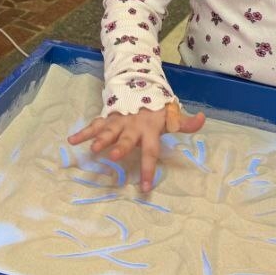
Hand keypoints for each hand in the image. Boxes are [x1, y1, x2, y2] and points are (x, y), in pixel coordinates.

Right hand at [67, 107, 205, 192]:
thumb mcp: (172, 116)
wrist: (138, 87)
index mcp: (150, 129)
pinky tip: (71, 140)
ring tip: (94, 149)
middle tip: (116, 156)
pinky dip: (83, 132)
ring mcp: (118, 122)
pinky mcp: (107, 119)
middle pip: (127, 139)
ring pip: (109, 131)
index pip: (151, 151)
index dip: (148, 169)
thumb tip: (203, 119)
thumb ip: (186, 122)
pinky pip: (94, 125)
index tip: (144, 187)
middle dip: (121, 147)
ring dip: (101, 139)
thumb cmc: (156, 111)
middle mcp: (133, 126)